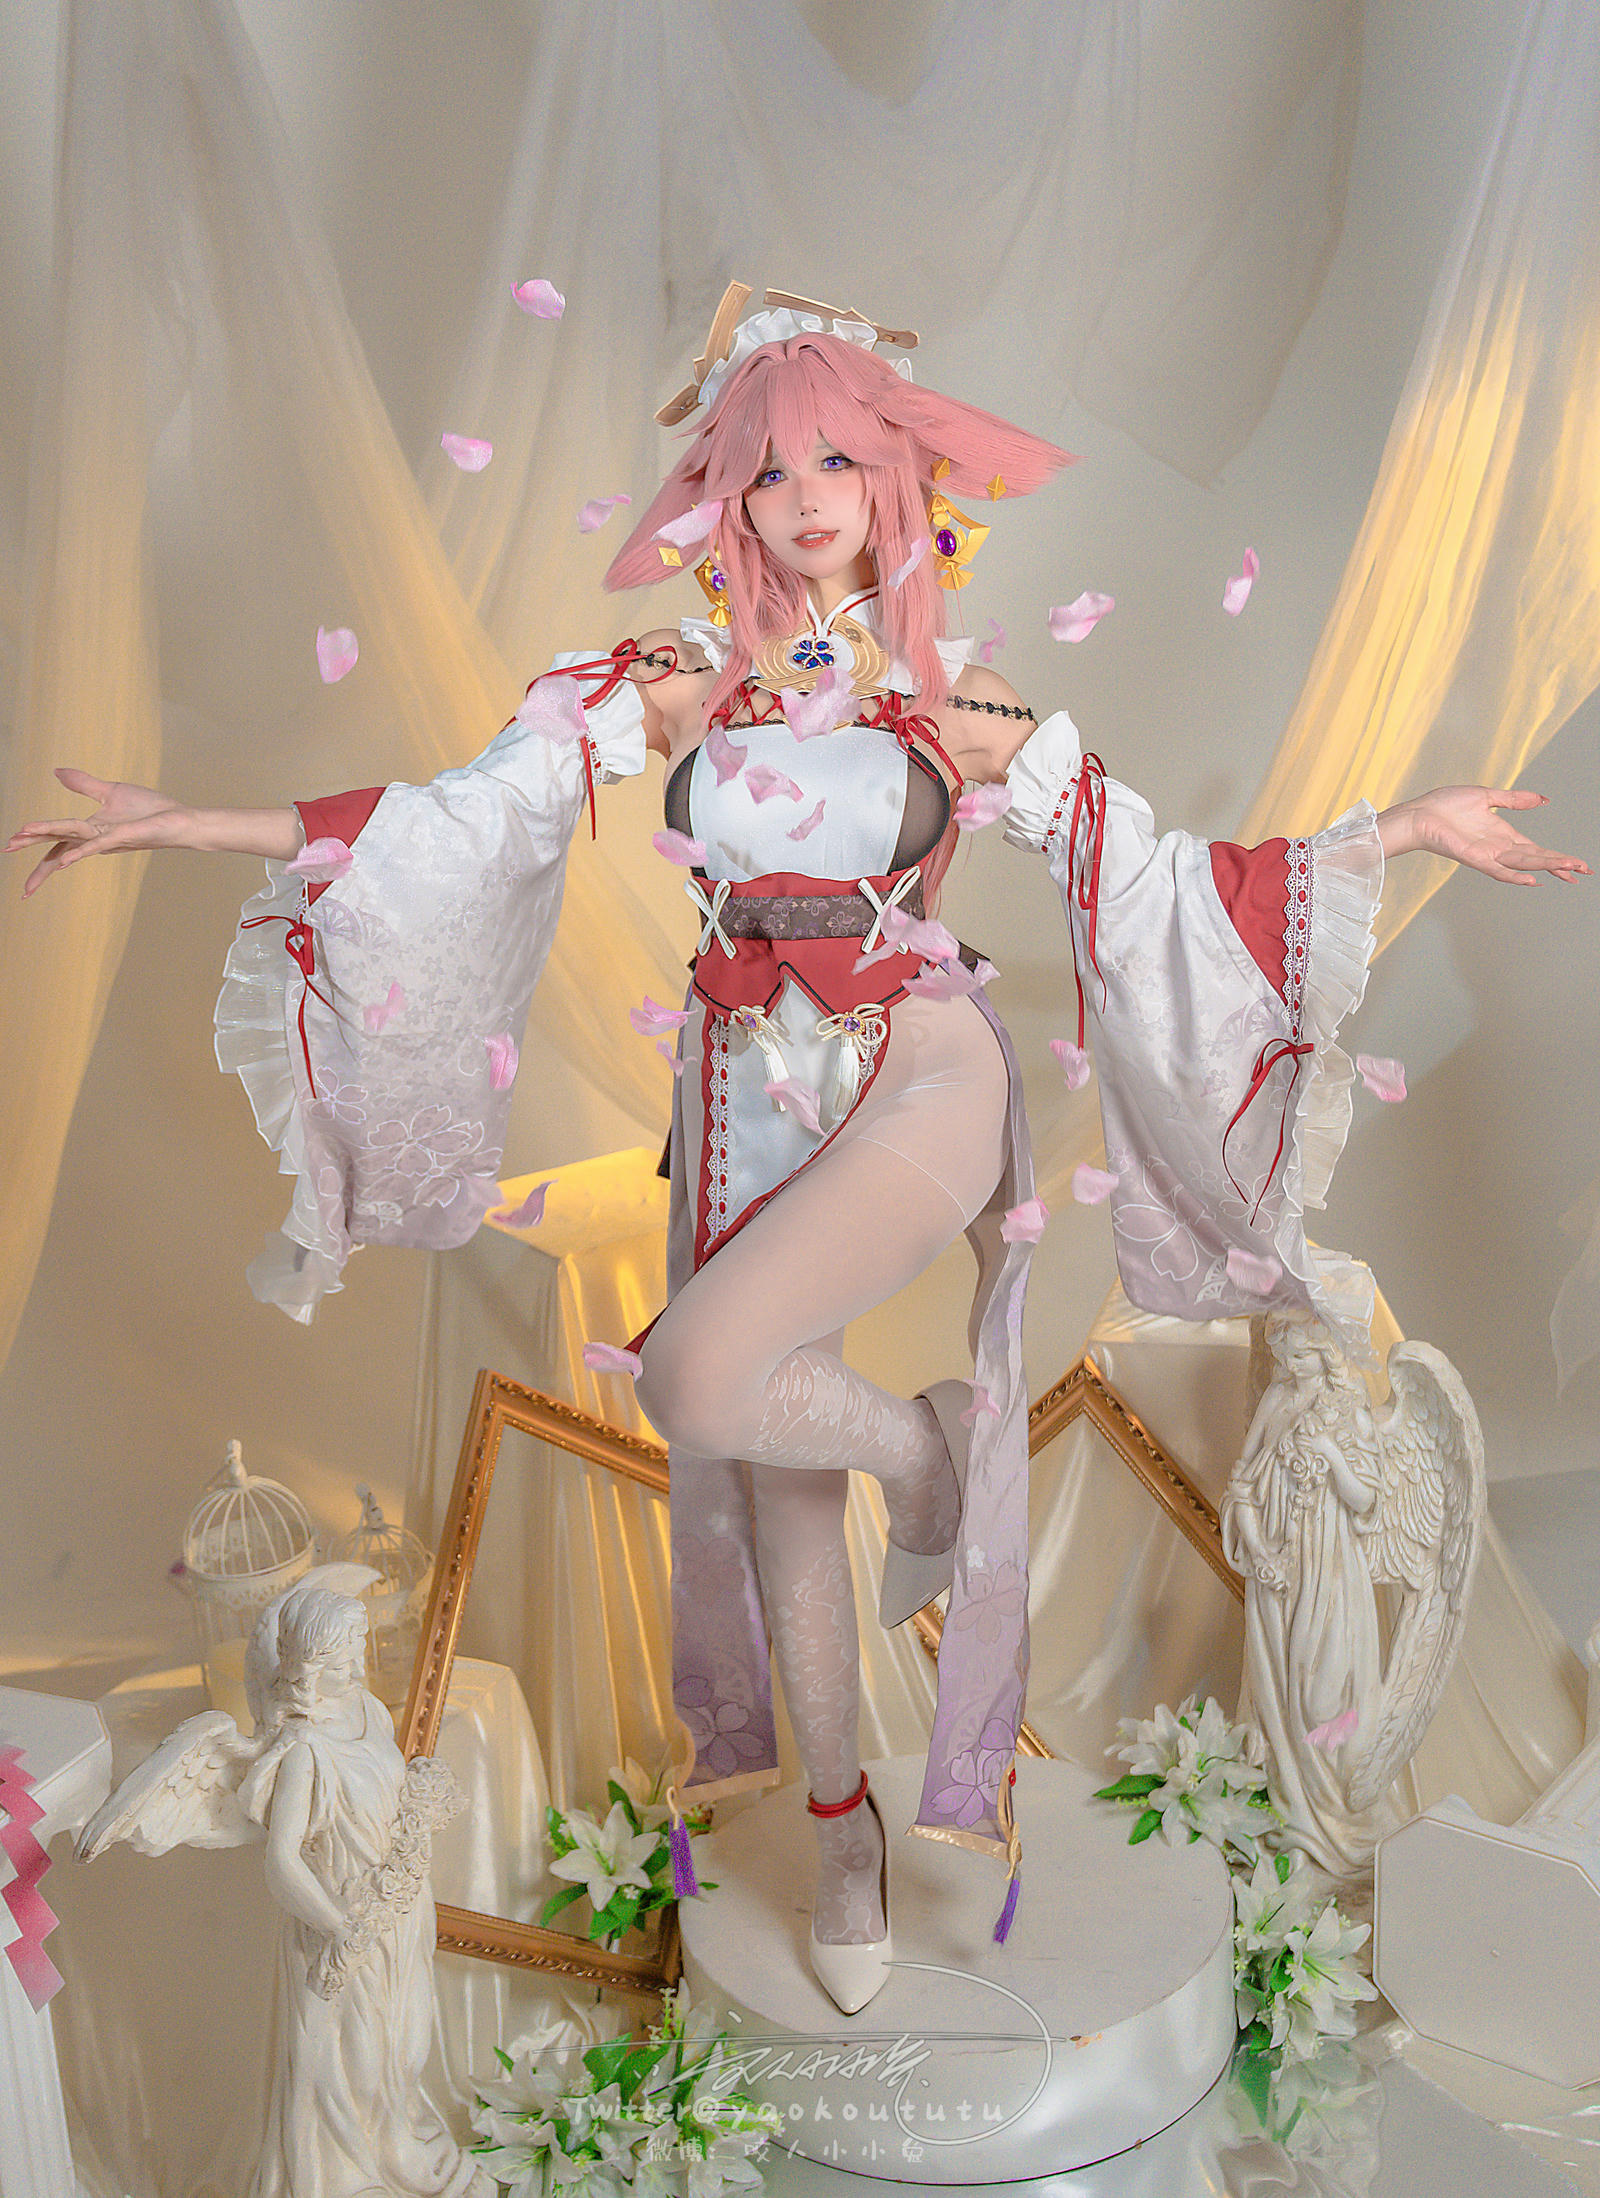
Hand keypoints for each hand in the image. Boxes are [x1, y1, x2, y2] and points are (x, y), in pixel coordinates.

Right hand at [6, 768, 192, 896]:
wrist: (178, 820)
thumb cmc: (149, 810)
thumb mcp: (110, 791)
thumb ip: (82, 783)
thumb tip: (56, 771)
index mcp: (90, 829)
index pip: (56, 836)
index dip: (33, 838)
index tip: (9, 845)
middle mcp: (95, 838)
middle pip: (57, 843)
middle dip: (31, 846)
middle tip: (5, 850)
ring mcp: (107, 839)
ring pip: (70, 840)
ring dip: (46, 839)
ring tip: (20, 839)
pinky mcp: (122, 836)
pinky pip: (97, 845)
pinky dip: (79, 852)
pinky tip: (64, 862)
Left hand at [1379, 785, 1589, 884]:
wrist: (1419, 812)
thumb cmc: (1445, 805)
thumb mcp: (1488, 796)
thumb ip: (1515, 799)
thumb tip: (1543, 799)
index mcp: (1503, 835)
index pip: (1537, 850)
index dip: (1558, 857)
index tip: (1578, 864)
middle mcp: (1498, 848)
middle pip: (1536, 859)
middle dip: (1561, 865)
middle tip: (1585, 872)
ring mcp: (1487, 855)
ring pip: (1524, 864)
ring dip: (1546, 867)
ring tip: (1570, 870)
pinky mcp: (1474, 858)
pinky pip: (1497, 870)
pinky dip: (1514, 875)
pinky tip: (1532, 880)